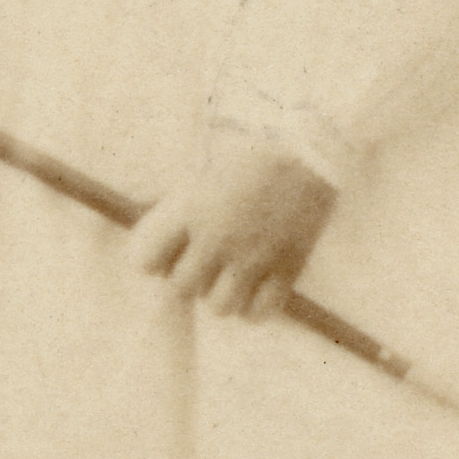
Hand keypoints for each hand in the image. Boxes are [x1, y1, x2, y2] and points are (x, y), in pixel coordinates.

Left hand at [128, 135, 334, 317]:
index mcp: (192, 210)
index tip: (167, 253)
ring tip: (231, 277)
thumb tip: (164, 224)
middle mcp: (217, 239)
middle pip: (181, 288)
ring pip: (219, 306)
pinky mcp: (287, 268)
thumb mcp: (207, 166)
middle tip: (203, 264)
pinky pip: (258, 312)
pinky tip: (256, 290)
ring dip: (221, 294)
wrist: (311, 147)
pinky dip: (253, 308)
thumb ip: (184, 201)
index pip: (147, 260)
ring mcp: (253, 257)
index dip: (155, 259)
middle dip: (188, 278)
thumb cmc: (255, 147)